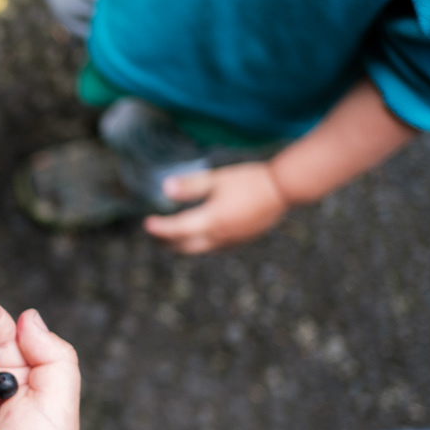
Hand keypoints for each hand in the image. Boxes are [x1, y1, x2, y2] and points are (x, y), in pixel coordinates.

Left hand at [143, 161, 288, 253]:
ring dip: (182, 246)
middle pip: (185, 247)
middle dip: (167, 243)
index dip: (160, 228)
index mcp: (212, 221)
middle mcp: (219, 237)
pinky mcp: (239, 242)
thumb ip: (190, 185)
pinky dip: (198, 245)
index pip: (177, 229)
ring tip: (170, 238)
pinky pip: (212, 249)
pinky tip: (196, 236)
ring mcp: (231, 242)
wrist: (283, 191)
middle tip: (154, 235)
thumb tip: (165, 189)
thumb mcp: (217, 179)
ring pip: (199, 251)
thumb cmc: (250, 180)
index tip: (147, 224)